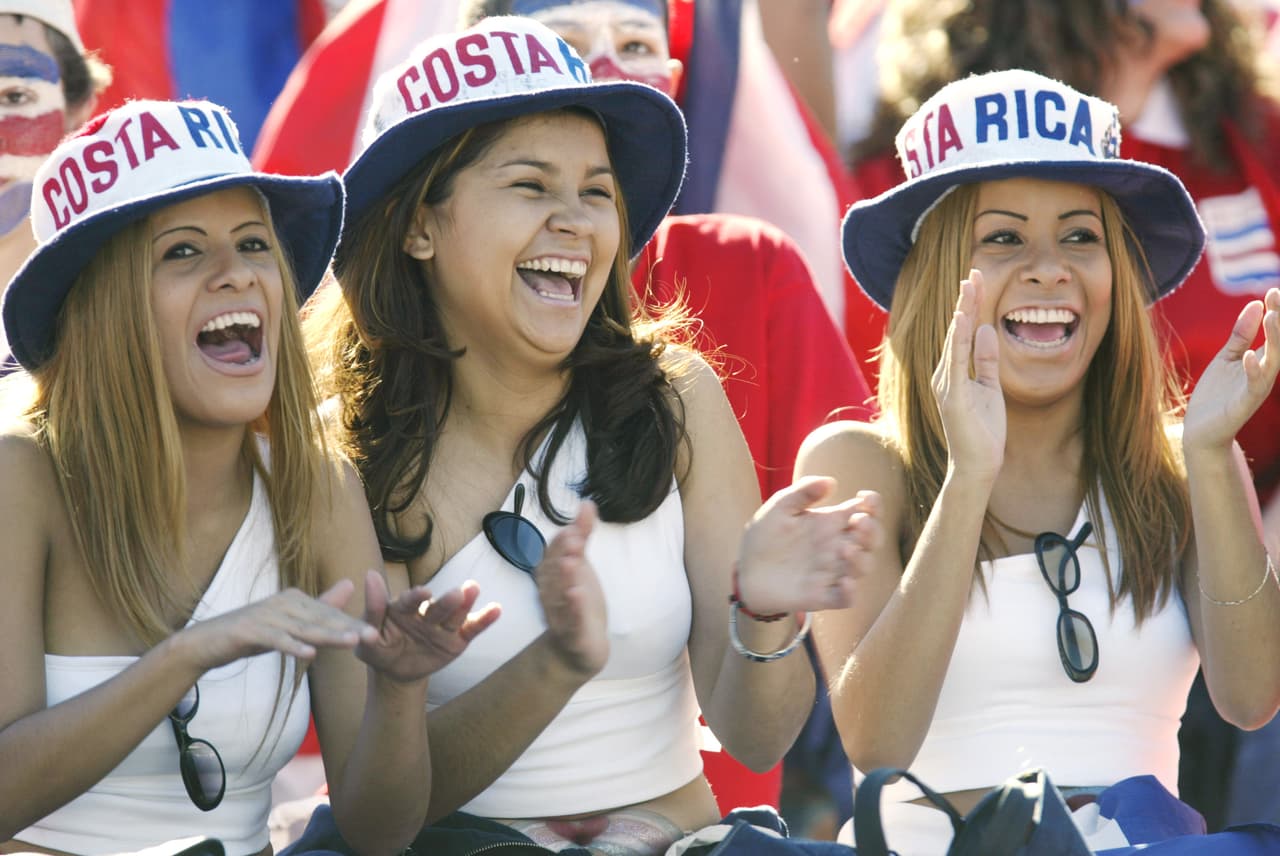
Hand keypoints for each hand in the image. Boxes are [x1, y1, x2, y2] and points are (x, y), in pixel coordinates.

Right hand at [178, 581, 378, 671]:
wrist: (205, 643)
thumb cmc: (251, 633)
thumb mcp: (287, 622)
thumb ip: (319, 606)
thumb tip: (349, 583)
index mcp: (294, 599)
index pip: (328, 614)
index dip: (351, 624)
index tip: (377, 633)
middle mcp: (283, 603)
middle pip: (320, 619)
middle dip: (348, 628)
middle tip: (373, 636)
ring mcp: (265, 615)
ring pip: (303, 628)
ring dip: (328, 636)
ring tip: (352, 642)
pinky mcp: (249, 630)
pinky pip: (276, 640)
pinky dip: (292, 646)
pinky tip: (309, 654)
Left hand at [356, 573, 500, 682]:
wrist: (395, 671)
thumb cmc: (379, 648)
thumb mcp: (368, 638)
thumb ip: (372, 610)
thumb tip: (370, 575)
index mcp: (403, 609)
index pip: (410, 602)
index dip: (416, 596)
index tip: (424, 592)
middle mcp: (425, 613)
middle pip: (437, 607)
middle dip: (447, 601)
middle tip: (456, 593)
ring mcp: (442, 626)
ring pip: (456, 614)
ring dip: (466, 602)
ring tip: (475, 589)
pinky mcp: (457, 640)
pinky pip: (471, 629)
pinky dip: (484, 620)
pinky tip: (496, 609)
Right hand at [534, 500, 608, 677]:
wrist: (583, 644)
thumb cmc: (578, 600)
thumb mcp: (581, 564)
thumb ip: (582, 534)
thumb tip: (587, 502)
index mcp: (551, 575)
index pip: (551, 554)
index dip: (561, 542)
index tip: (574, 529)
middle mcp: (550, 592)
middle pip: (553, 571)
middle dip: (563, 555)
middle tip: (576, 540)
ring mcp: (559, 613)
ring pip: (559, 594)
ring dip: (565, 578)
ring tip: (574, 563)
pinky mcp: (572, 632)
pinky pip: (570, 619)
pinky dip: (573, 607)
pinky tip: (577, 594)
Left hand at [736, 478, 882, 612]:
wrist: (744, 571)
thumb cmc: (764, 536)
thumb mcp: (779, 507)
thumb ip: (802, 492)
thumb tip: (831, 481)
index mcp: (831, 523)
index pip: (864, 512)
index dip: (873, 505)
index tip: (866, 498)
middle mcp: (837, 547)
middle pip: (872, 539)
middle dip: (873, 531)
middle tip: (859, 523)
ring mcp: (832, 572)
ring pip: (864, 567)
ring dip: (861, 559)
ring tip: (846, 549)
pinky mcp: (822, 595)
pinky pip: (846, 598)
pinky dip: (850, 592)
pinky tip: (844, 582)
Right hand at [932, 270, 1004, 481]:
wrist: (977, 467)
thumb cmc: (983, 432)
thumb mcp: (991, 389)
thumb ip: (987, 360)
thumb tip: (987, 329)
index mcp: (954, 372)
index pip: (963, 332)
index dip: (971, 305)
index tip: (977, 279)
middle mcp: (944, 375)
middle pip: (956, 330)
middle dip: (966, 301)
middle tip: (974, 272)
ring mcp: (946, 385)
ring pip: (955, 341)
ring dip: (962, 312)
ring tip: (969, 286)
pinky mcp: (953, 397)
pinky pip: (956, 363)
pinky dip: (958, 339)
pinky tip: (963, 319)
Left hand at [1183, 288, 1279, 453]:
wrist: (1202, 429)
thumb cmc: (1217, 393)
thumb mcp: (1227, 357)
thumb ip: (1242, 334)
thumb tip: (1256, 304)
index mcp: (1261, 361)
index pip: (1273, 333)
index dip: (1276, 312)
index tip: (1274, 289)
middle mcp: (1263, 373)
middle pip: (1278, 343)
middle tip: (1277, 295)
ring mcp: (1255, 389)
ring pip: (1272, 362)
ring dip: (1274, 339)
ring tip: (1273, 316)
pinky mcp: (1243, 404)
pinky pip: (1253, 386)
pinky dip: (1253, 370)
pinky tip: (1249, 355)